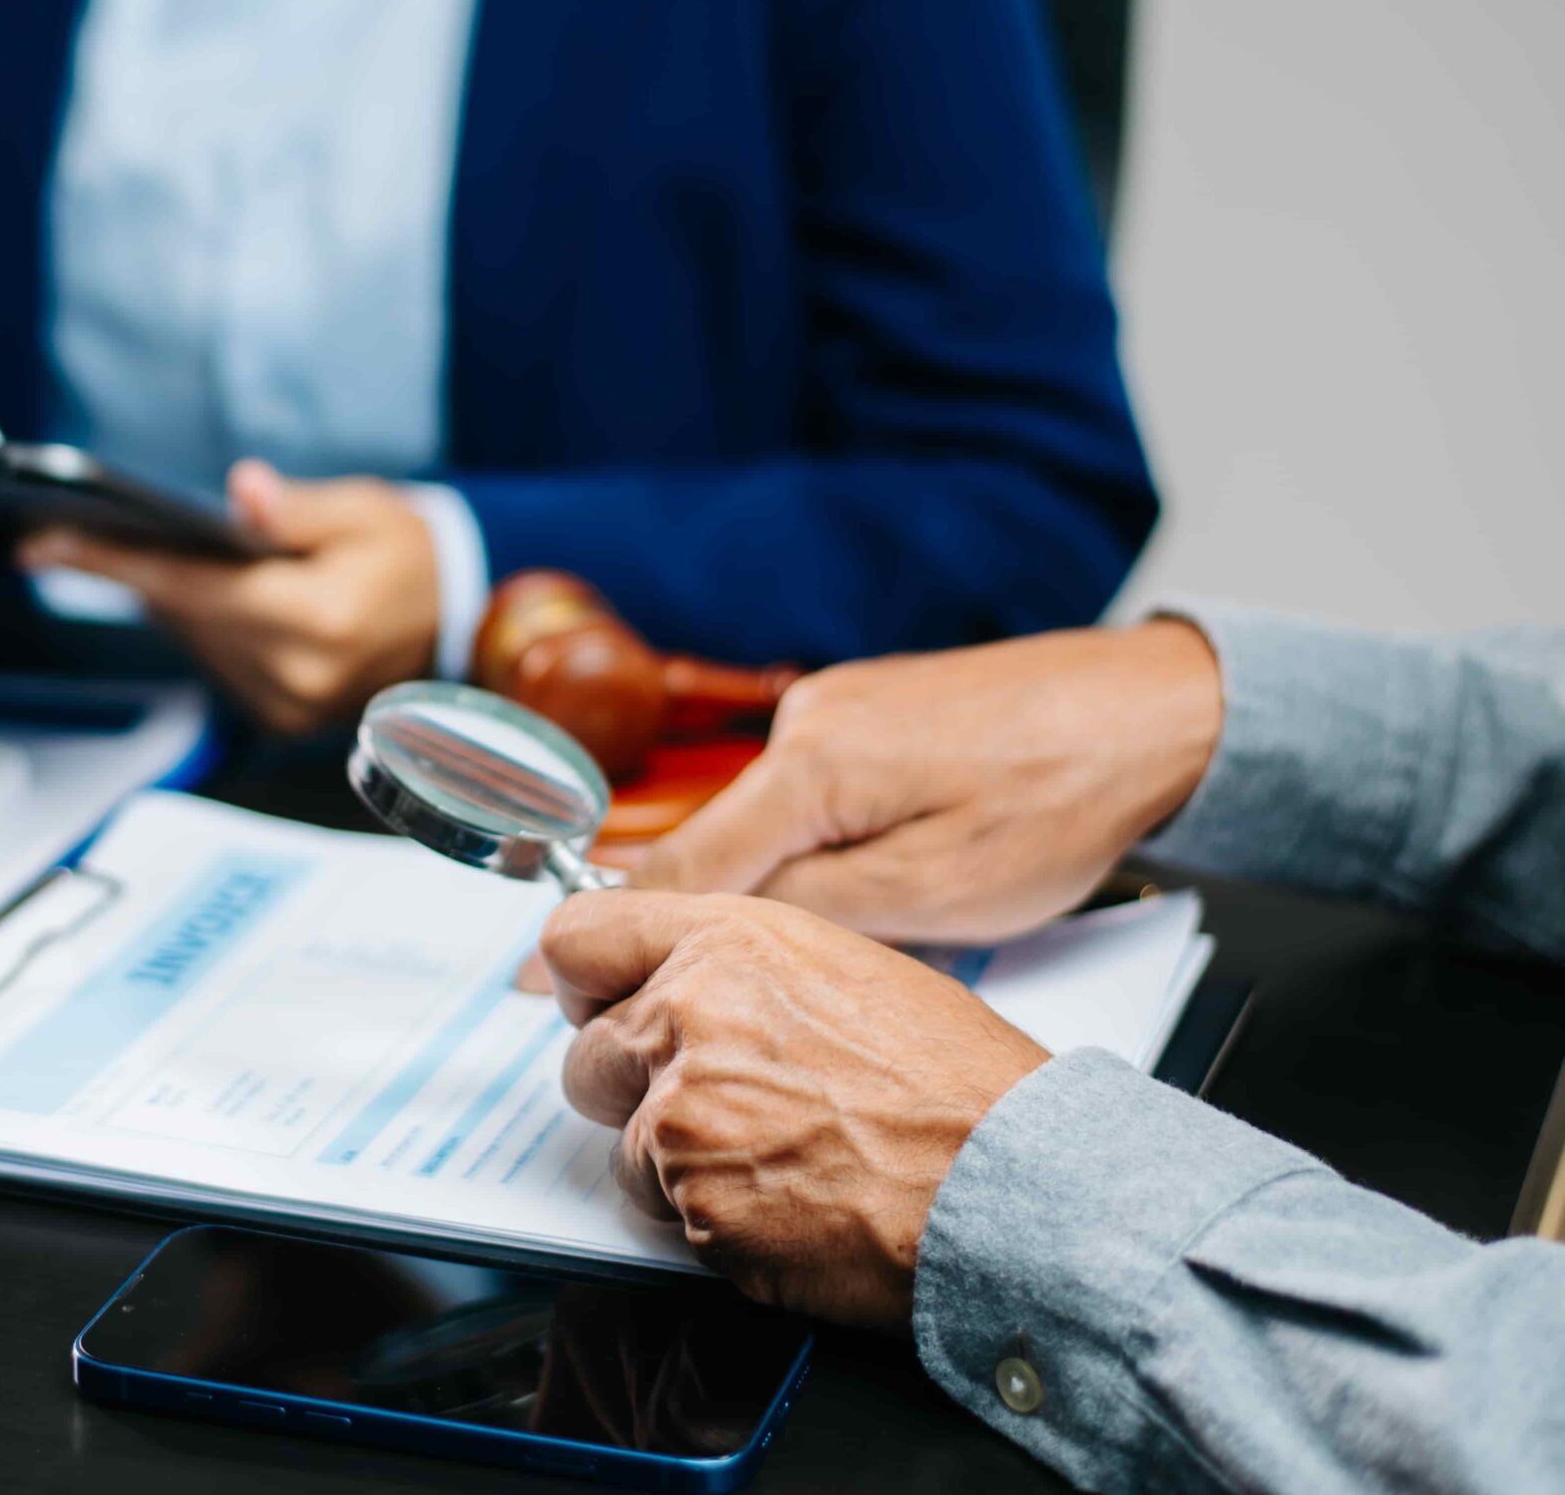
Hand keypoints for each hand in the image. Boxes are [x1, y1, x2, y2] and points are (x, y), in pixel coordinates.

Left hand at [17, 460, 438, 735]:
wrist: (454, 614)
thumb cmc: (405, 552)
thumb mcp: (363, 510)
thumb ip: (296, 510)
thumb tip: (245, 494)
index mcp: (319, 621)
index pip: (192, 588)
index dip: (113, 563)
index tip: (44, 542)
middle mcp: (297, 676)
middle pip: (183, 617)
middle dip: (130, 572)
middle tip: (72, 529)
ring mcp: (289, 707)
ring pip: (193, 642)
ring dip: (163, 598)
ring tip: (122, 550)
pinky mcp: (283, 718)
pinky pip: (215, 663)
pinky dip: (198, 623)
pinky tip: (188, 589)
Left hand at [543, 889, 1049, 1329]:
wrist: (1014, 1185)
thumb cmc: (958, 1085)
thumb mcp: (846, 971)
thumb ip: (739, 972)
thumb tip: (676, 988)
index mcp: (729, 939)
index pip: (579, 938)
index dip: (588, 986)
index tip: (602, 1011)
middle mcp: (691, 1010)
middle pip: (587, 1057)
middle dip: (635, 1093)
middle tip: (719, 1113)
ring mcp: (685, 1108)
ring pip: (625, 1149)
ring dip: (679, 1168)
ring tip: (781, 1164)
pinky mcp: (694, 1198)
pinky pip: (668, 1217)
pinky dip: (717, 1225)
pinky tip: (794, 1208)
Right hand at [634, 621, 1223, 944]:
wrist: (1162, 709)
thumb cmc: (1067, 797)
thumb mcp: (938, 893)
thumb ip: (815, 913)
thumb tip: (723, 937)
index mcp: (810, 766)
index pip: (674, 869)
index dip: (605, 931)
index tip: (539, 976)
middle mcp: (806, 722)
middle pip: (713, 842)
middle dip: (688, 921)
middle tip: (656, 993)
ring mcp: (840, 706)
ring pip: (766, 820)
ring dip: (765, 888)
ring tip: (789, 952)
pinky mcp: (875, 711)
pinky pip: (810, 793)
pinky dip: (808, 844)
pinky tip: (855, 880)